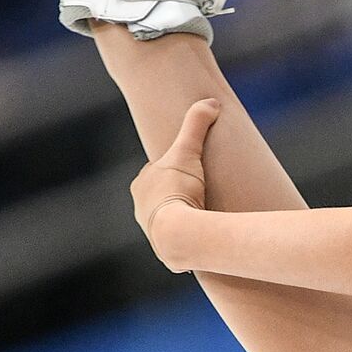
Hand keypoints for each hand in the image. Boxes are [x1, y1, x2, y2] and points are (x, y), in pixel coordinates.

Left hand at [130, 99, 220, 268]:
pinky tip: (203, 232)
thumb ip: (197, 124)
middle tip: (202, 189)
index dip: (177, 168)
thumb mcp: (188, 151)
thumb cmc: (178, 190)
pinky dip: (189, 234)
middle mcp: (140, 208)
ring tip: (205, 212)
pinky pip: (178, 238)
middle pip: (162, 195)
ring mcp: (151, 230)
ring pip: (168, 217)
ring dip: (184, 214)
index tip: (194, 168)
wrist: (178, 233)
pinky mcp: (165, 249)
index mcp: (141, 185)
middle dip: (179, 192)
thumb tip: (211, 101)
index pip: (159, 171)